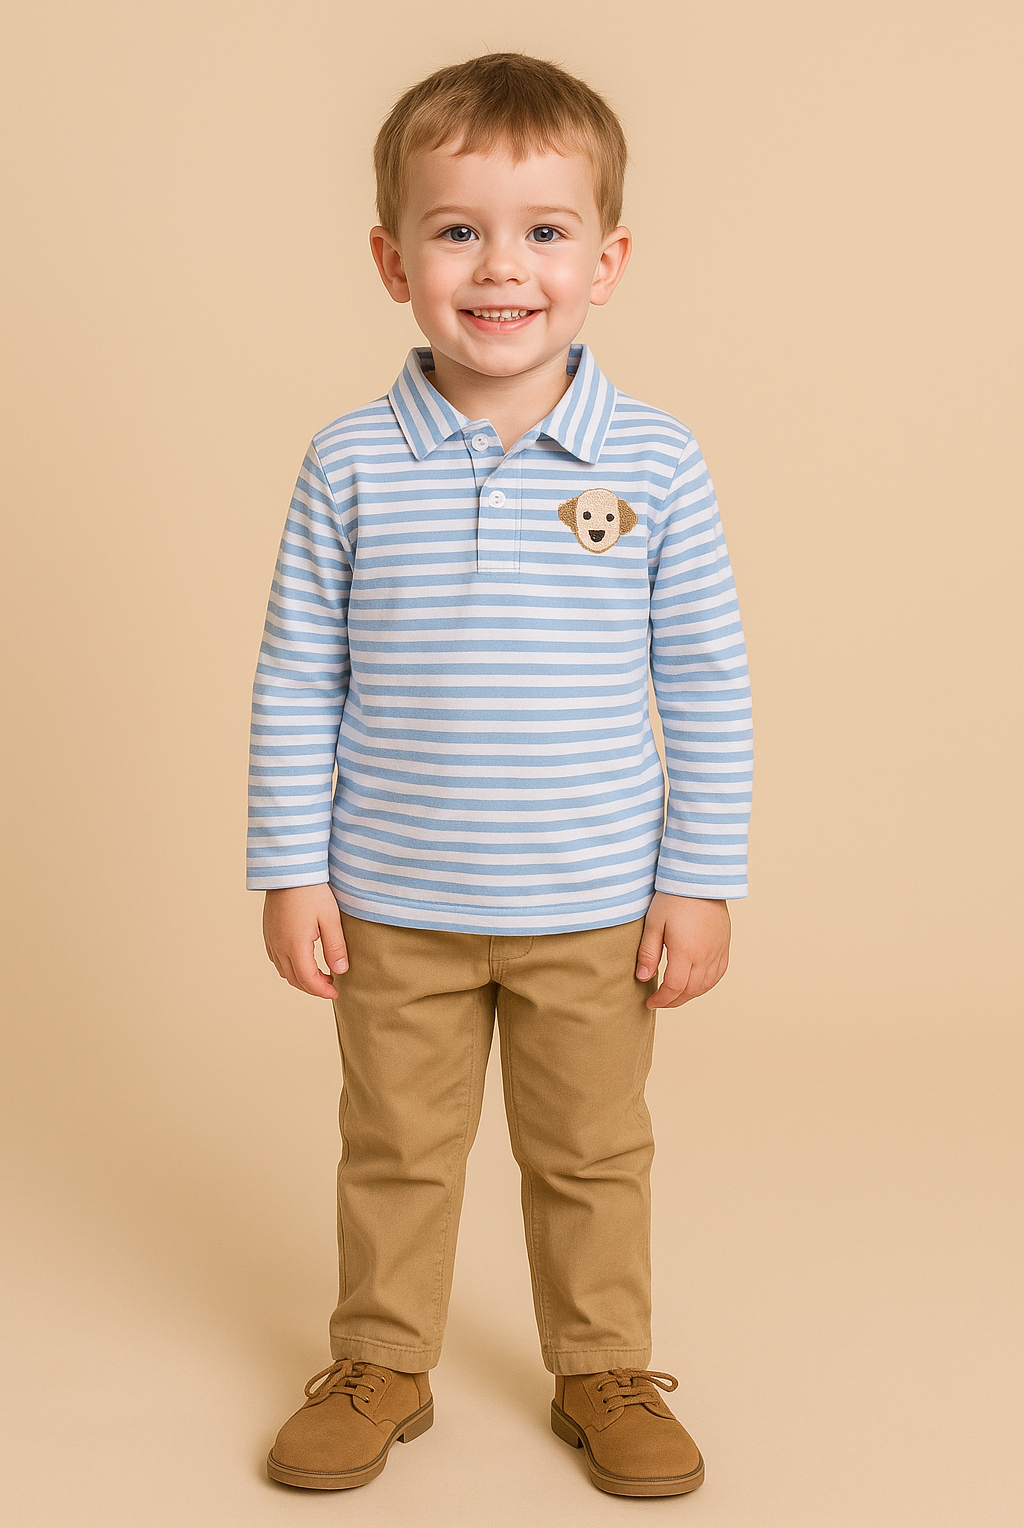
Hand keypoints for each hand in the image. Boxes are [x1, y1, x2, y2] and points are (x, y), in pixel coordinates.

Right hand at [262, 884, 348, 998]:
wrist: (289, 870)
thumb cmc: (312, 891)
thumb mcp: (330, 919)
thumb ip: (335, 947)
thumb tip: (341, 971)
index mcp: (295, 946)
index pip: (308, 980)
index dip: (323, 991)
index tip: (337, 992)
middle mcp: (278, 946)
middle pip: (294, 979)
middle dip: (313, 988)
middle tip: (331, 986)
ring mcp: (270, 939)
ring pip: (283, 971)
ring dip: (300, 978)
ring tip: (320, 975)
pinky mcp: (268, 932)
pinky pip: (276, 959)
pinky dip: (289, 967)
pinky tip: (302, 960)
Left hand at [635, 892, 730, 1008]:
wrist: (700, 879)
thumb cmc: (673, 898)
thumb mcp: (654, 923)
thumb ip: (648, 953)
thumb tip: (643, 978)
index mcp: (686, 951)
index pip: (675, 987)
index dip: (662, 1000)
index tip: (650, 1002)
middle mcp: (705, 955)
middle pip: (691, 990)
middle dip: (673, 1001)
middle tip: (659, 1001)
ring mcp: (717, 951)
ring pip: (706, 985)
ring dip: (689, 995)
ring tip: (674, 995)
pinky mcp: (724, 945)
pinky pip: (718, 974)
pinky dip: (706, 984)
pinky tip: (696, 984)